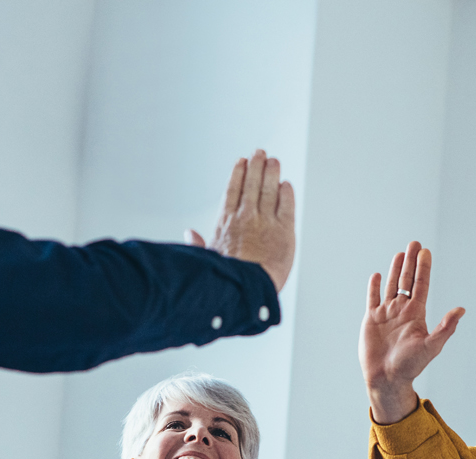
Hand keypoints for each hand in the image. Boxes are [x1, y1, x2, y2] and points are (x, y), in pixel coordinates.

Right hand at [189, 149, 294, 290]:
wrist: (246, 288)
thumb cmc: (225, 277)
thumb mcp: (207, 257)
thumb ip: (199, 243)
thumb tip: (188, 233)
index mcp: (225, 222)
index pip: (232, 190)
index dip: (237, 174)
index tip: (240, 162)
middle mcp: (245, 217)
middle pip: (251, 184)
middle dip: (256, 166)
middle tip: (260, 153)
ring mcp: (266, 222)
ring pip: (269, 190)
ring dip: (271, 172)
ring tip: (273, 161)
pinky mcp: (284, 230)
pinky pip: (287, 206)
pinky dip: (286, 193)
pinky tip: (286, 185)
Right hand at [360, 241, 465, 423]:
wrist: (386, 379)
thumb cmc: (410, 366)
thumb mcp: (431, 346)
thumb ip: (446, 327)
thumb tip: (461, 310)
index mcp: (416, 314)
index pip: (421, 285)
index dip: (423, 268)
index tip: (425, 251)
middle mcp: (402, 311)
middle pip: (407, 281)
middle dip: (411, 262)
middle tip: (415, 243)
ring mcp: (386, 315)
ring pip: (392, 286)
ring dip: (396, 270)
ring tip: (400, 254)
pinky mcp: (371, 320)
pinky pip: (372, 299)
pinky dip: (374, 287)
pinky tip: (378, 275)